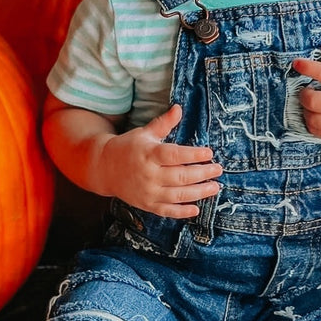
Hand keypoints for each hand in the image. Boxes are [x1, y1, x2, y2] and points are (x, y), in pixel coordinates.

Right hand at [93, 104, 222, 217]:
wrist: (103, 168)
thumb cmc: (128, 147)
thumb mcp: (144, 133)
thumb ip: (163, 123)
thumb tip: (179, 108)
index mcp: (149, 154)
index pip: (175, 155)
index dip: (193, 155)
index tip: (209, 153)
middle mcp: (148, 174)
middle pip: (180, 176)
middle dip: (202, 174)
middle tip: (217, 170)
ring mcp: (147, 191)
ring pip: (177, 195)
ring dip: (199, 193)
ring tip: (214, 187)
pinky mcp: (146, 204)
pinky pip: (166, 211)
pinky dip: (181, 212)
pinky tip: (196, 209)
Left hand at [290, 41, 320, 143]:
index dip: (307, 67)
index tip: (297, 63)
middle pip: (314, 101)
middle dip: (303, 94)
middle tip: (306, 90)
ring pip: (313, 119)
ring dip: (306, 110)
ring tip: (311, 104)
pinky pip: (318, 132)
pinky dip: (311, 124)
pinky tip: (316, 115)